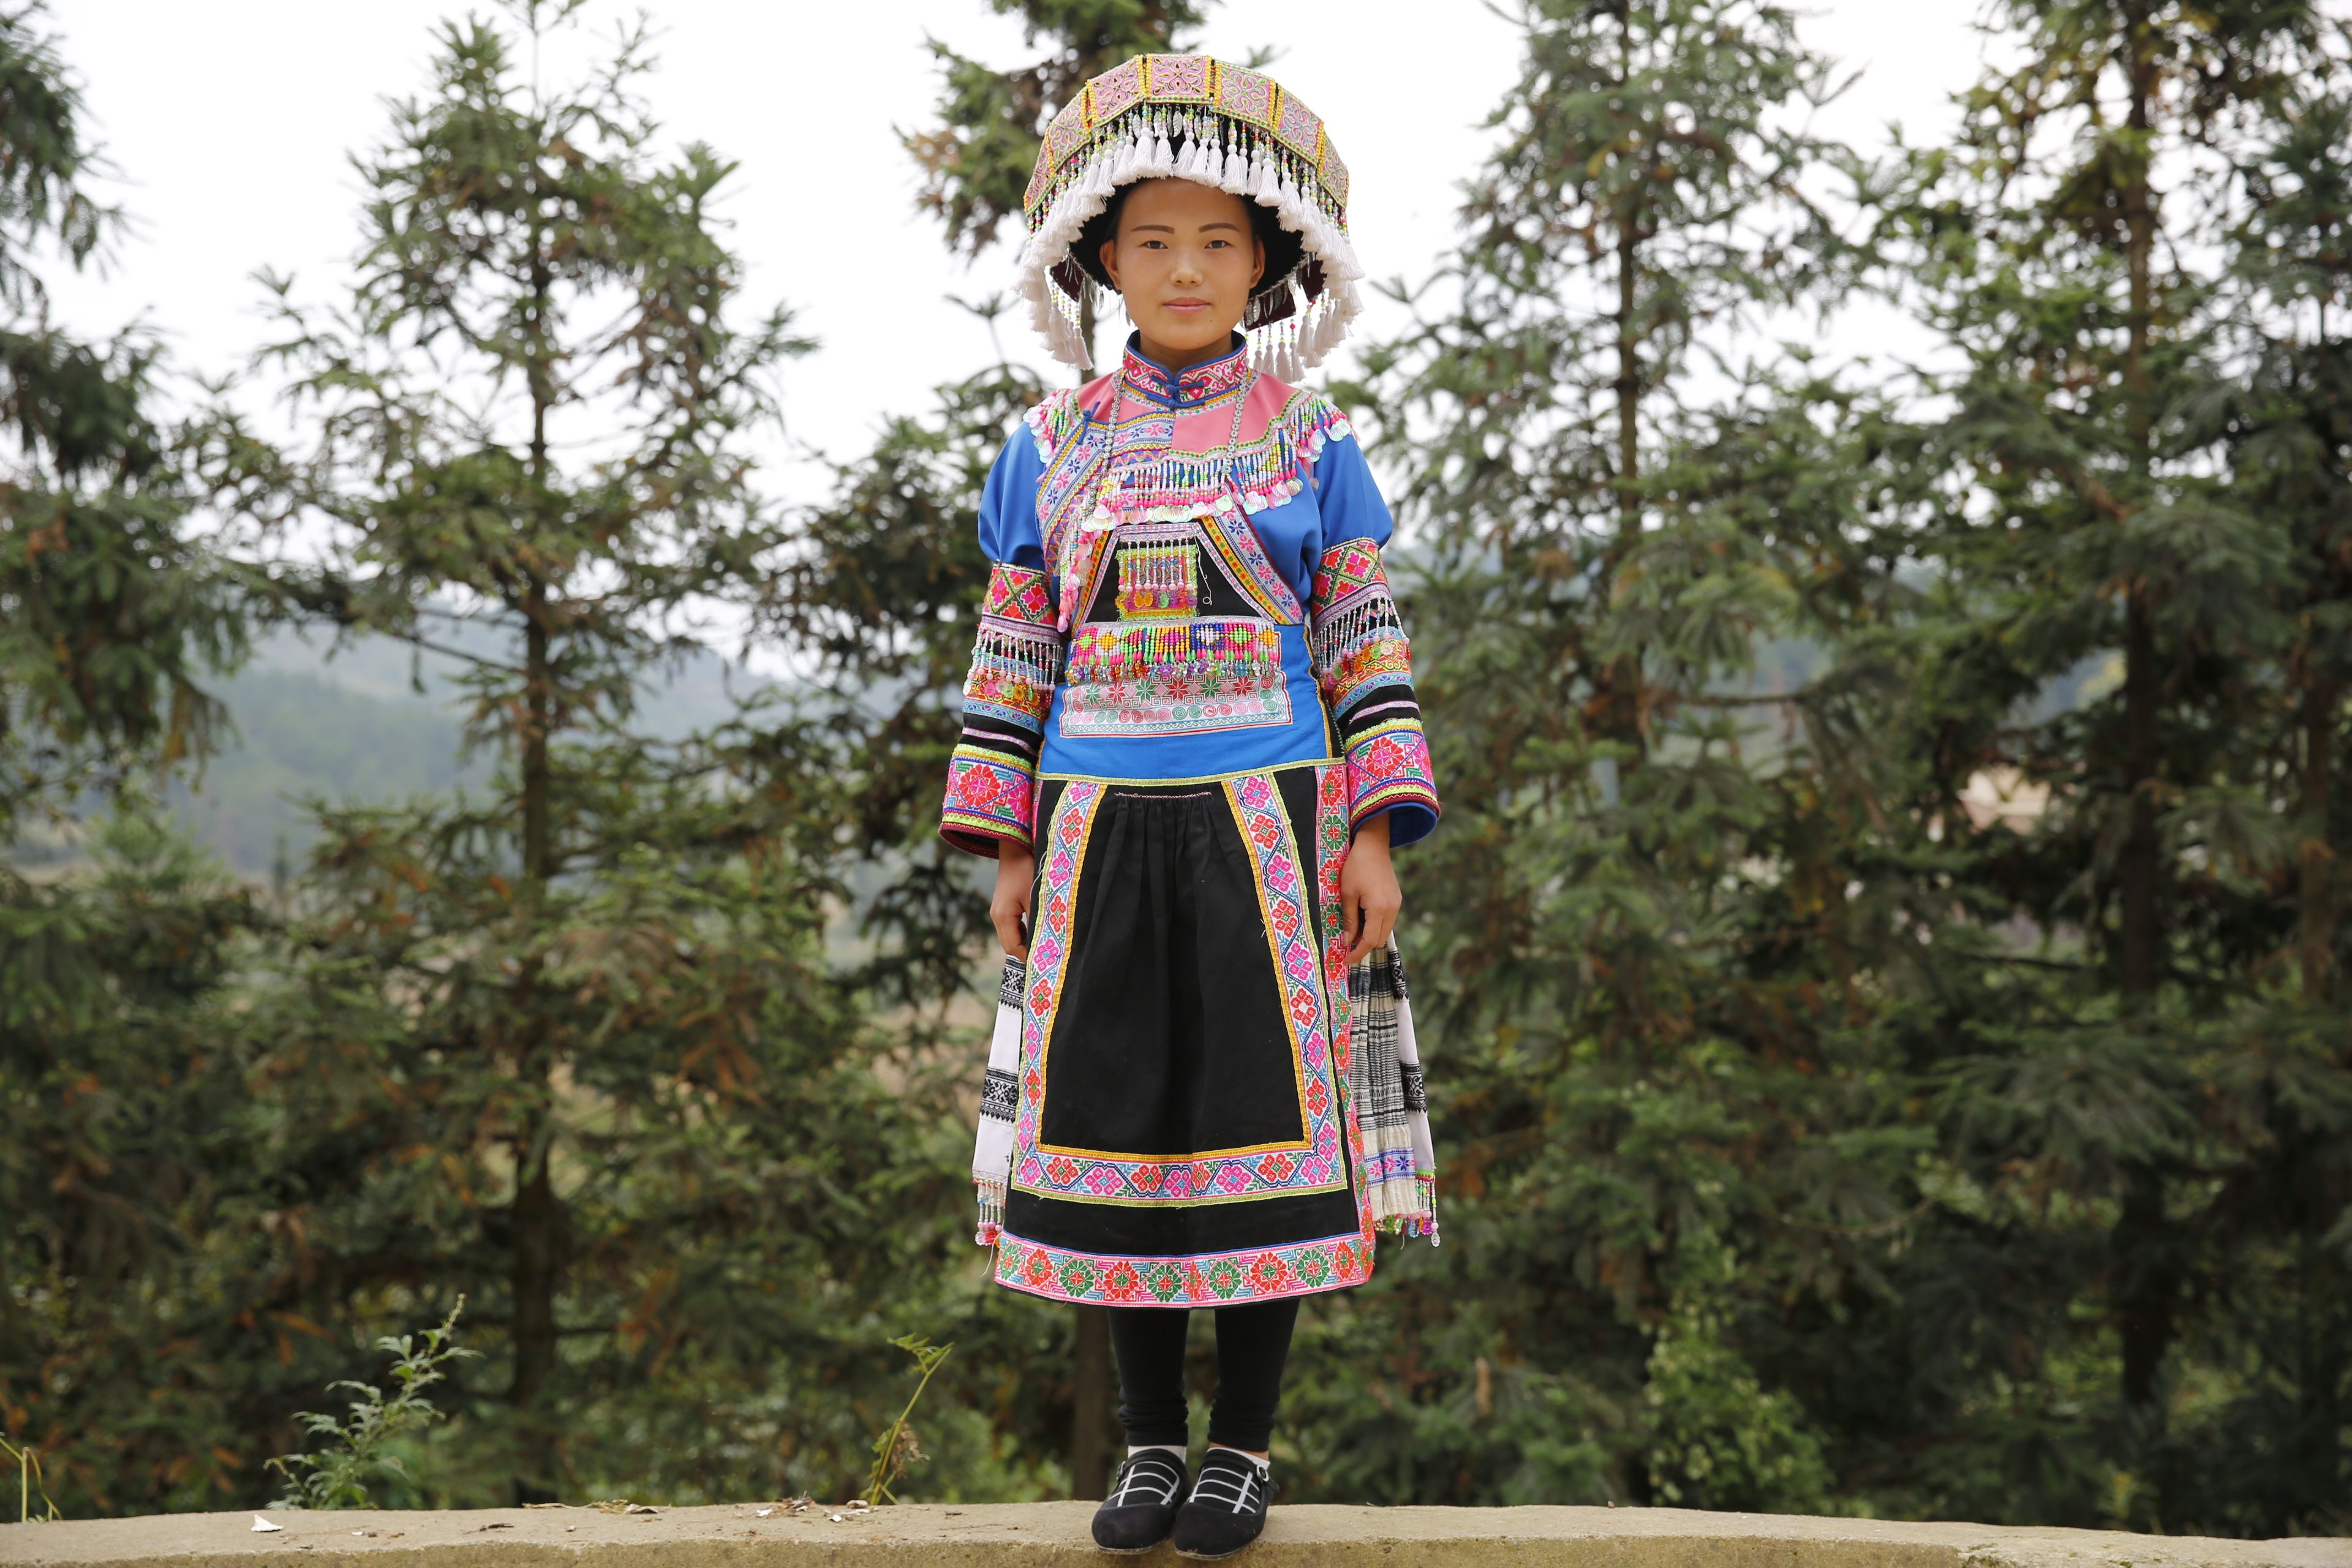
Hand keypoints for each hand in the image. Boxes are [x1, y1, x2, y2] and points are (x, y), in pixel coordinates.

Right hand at [992, 847, 1035, 960]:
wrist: (1015, 849)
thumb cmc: (1027, 871)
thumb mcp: (1036, 896)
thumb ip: (1039, 920)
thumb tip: (1047, 942)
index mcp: (1003, 916)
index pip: (1013, 947)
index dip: (1028, 957)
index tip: (1045, 961)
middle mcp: (997, 916)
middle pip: (1010, 945)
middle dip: (1026, 953)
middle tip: (1046, 957)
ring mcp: (998, 912)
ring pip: (1011, 937)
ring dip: (1025, 943)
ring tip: (1044, 947)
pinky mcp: (1003, 907)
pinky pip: (1012, 927)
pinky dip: (1023, 933)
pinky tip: (1037, 932)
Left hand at [1339, 813, 1400, 962]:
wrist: (1373, 846)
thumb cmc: (1356, 867)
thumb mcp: (1347, 894)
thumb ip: (1349, 920)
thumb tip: (1347, 942)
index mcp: (1379, 908)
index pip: (1370, 941)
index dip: (1357, 953)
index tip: (1345, 960)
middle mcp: (1392, 909)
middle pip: (1380, 939)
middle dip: (1363, 945)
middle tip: (1346, 943)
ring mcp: (1396, 904)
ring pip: (1384, 931)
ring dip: (1369, 934)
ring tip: (1353, 928)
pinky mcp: (1396, 899)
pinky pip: (1387, 920)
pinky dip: (1375, 924)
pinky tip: (1362, 917)